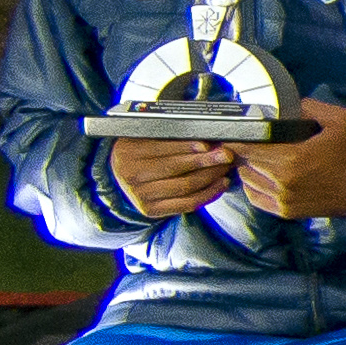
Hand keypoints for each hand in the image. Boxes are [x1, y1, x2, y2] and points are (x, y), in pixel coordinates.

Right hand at [107, 134, 238, 219]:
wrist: (119, 177)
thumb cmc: (140, 152)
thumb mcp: (144, 138)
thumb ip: (168, 134)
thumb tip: (205, 134)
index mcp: (128, 151)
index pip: (163, 148)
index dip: (188, 146)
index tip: (209, 144)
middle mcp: (131, 174)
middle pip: (177, 167)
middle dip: (206, 160)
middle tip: (226, 155)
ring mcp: (140, 195)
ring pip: (184, 186)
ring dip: (210, 177)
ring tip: (225, 168)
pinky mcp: (150, 210)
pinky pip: (186, 203)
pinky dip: (207, 194)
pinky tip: (220, 184)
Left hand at [230, 98, 345, 220]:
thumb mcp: (342, 120)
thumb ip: (311, 107)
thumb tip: (289, 106)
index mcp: (291, 158)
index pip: (247, 147)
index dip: (236, 136)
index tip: (235, 129)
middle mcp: (282, 181)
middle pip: (245, 162)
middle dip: (243, 150)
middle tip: (249, 139)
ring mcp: (283, 199)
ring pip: (247, 180)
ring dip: (248, 167)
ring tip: (256, 156)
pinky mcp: (287, 212)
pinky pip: (255, 198)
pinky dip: (253, 185)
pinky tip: (261, 175)